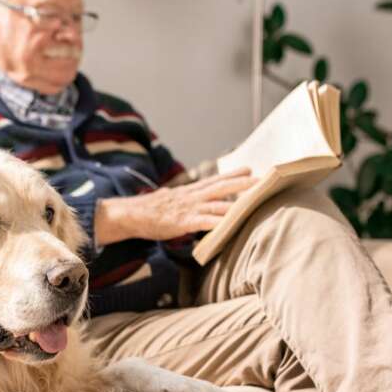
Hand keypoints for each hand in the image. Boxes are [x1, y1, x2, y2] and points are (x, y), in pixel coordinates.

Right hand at [94, 167, 256, 244]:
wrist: (129, 215)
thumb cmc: (147, 212)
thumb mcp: (169, 202)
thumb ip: (183, 203)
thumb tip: (190, 206)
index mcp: (188, 192)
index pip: (214, 180)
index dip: (232, 174)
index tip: (249, 168)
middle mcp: (191, 197)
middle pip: (221, 187)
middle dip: (243, 183)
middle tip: (263, 179)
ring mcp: (188, 208)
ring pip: (218, 203)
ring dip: (238, 202)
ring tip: (255, 201)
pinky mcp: (183, 222)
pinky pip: (205, 222)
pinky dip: (219, 222)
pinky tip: (231, 223)